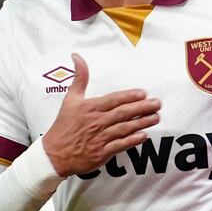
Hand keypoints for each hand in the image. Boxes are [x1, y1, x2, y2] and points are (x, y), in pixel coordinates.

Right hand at [40, 54, 160, 176]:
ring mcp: (100, 138)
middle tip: (157, 104)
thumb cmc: (63, 126)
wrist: (54, 154)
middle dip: (142, 108)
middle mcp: (96, 122)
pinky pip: (120, 145)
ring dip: (142, 123)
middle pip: (123, 113)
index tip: (143, 93)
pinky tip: (143, 136)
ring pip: (125, 128)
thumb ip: (79, 78)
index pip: (113, 100)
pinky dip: (132, 141)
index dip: (129, 96)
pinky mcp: (101, 153)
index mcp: (90, 108)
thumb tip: (77, 57)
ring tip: (156, 117)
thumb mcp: (70, 99)